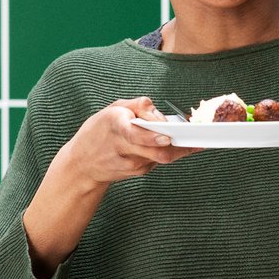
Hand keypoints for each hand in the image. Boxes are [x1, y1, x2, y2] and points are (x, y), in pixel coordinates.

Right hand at [60, 97, 203, 187]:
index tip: (166, 137)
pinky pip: (158, 160)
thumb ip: (139, 106)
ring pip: (162, 158)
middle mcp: (123, 149)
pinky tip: (175, 144)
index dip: (151, 138)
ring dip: (179, 149)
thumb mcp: (113, 109)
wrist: (82, 165)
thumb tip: (162, 116)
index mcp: (115, 127)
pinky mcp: (138, 172)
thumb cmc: (99, 131)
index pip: (134, 135)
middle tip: (197, 140)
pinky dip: (168, 151)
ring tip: (195, 141)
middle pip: (156, 153)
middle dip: (178, 147)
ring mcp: (131, 164)